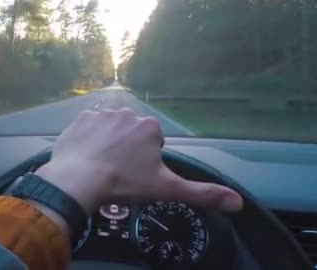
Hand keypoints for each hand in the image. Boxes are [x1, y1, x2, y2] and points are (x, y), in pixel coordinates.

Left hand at [35, 108, 242, 213]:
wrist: (79, 179)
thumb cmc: (125, 183)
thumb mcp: (166, 189)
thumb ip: (202, 193)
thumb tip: (238, 203)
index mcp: (150, 126)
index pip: (153, 143)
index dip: (146, 162)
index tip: (136, 175)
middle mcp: (127, 113)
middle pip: (131, 134)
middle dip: (128, 150)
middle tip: (118, 172)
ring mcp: (100, 114)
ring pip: (110, 130)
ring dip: (108, 143)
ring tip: (100, 165)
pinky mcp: (79, 119)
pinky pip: (88, 128)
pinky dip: (87, 140)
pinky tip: (85, 156)